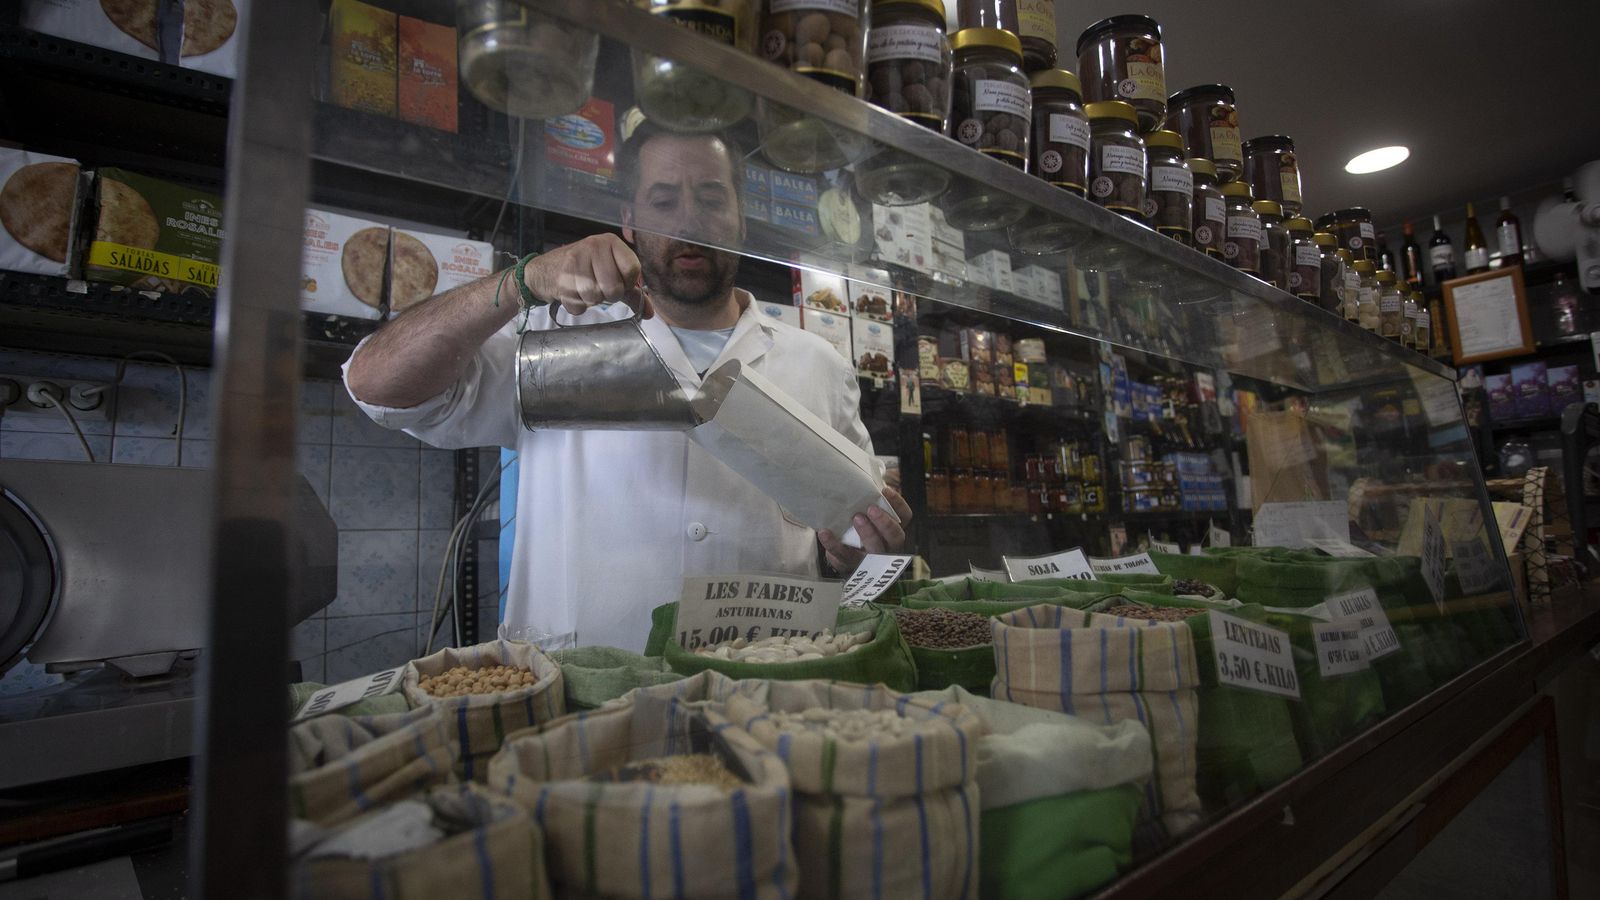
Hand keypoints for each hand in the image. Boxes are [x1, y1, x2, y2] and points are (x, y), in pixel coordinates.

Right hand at [522, 234, 652, 318]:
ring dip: (590, 301)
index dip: (627, 284)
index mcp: (611, 242)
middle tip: (597, 288)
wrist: (544, 270)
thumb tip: (650, 313)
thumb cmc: (583, 271)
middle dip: (606, 296)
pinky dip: (576, 306)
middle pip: (614, 289)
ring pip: (595, 297)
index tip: (617, 282)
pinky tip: (571, 293)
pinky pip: (578, 304)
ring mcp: (576, 258)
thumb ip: (631, 293)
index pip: (633, 270)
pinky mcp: (561, 274)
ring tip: (582, 289)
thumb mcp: (609, 274)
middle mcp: (595, 245)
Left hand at [818, 487, 913, 573]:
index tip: (885, 490)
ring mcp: (871, 559)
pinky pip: (843, 556)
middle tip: (871, 508)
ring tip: (855, 518)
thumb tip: (859, 476)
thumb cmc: (856, 529)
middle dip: (885, 522)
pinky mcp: (850, 564)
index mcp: (892, 530)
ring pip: (875, 549)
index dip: (898, 504)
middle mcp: (887, 546)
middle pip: (895, 537)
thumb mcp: (865, 514)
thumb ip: (866, 501)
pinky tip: (825, 532)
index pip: (905, 516)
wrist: (841, 555)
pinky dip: (833, 544)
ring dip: (867, 533)